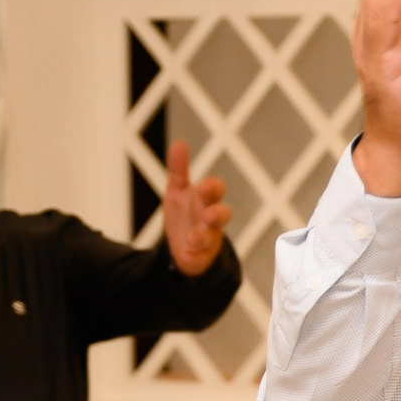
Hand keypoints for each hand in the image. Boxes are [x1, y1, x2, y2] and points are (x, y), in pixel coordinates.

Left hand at [162, 143, 230, 276]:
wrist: (184, 246)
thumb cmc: (186, 214)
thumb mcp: (178, 191)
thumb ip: (179, 169)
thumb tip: (179, 143)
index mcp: (206, 200)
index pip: (216, 190)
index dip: (213, 187)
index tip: (204, 185)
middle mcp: (211, 219)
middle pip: (222, 214)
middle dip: (217, 213)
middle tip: (208, 213)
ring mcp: (209, 238)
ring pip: (212, 237)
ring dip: (204, 236)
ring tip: (193, 237)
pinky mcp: (200, 256)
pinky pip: (200, 256)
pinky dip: (194, 254)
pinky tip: (186, 252)